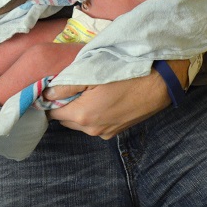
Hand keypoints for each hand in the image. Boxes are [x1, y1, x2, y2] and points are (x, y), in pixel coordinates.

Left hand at [44, 69, 170, 138]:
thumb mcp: (93, 73)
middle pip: (65, 119)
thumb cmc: (126, 74)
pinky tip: (102, 99)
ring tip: (88, 91)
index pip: (52, 113)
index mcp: (82, 115)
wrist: (160, 84)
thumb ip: (66, 85)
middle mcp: (91, 129)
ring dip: (78, 111)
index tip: (51, 88)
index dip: (49, 101)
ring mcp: (105, 133)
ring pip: (80, 123)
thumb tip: (46, 94)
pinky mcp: (116, 132)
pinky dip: (92, 115)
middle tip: (70, 87)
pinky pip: (95, 125)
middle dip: (63, 106)